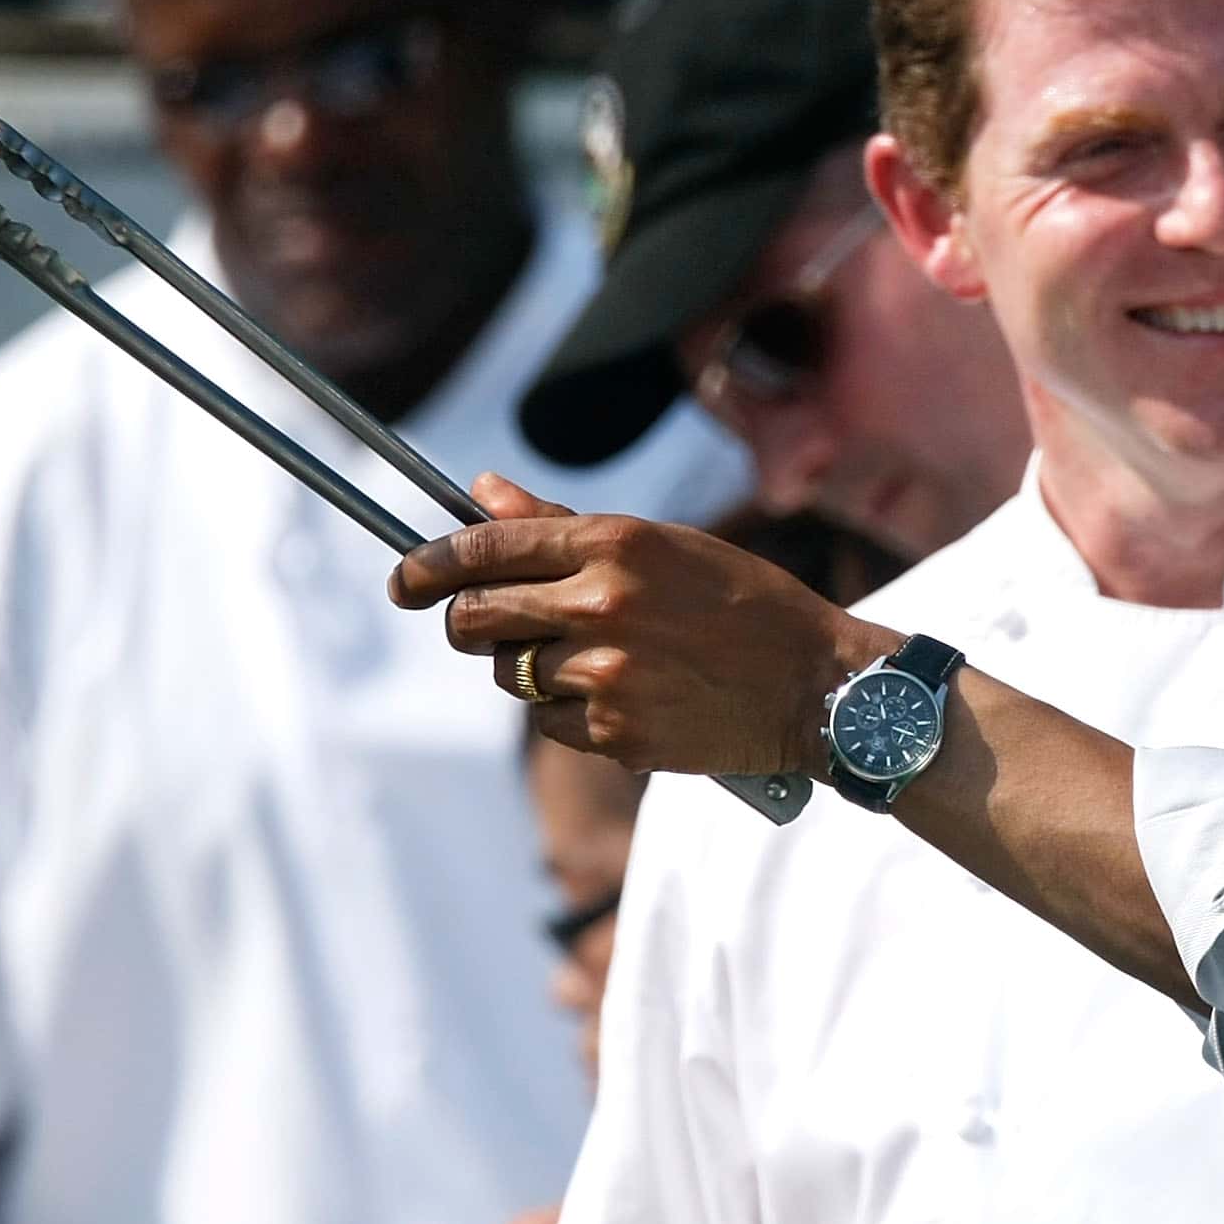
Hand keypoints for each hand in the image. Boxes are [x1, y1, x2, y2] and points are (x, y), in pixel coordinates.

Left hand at [386, 474, 895, 777]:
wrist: (818, 686)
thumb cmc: (746, 603)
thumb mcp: (665, 546)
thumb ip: (565, 528)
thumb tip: (481, 491)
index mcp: (615, 545)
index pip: (484, 547)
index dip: (428, 564)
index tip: (405, 578)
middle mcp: (601, 606)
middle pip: (474, 618)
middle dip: (466, 620)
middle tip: (484, 623)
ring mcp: (604, 674)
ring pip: (511, 674)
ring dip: (531, 668)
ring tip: (596, 659)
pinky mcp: (615, 731)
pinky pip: (549, 722)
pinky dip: (568, 711)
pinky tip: (623, 695)